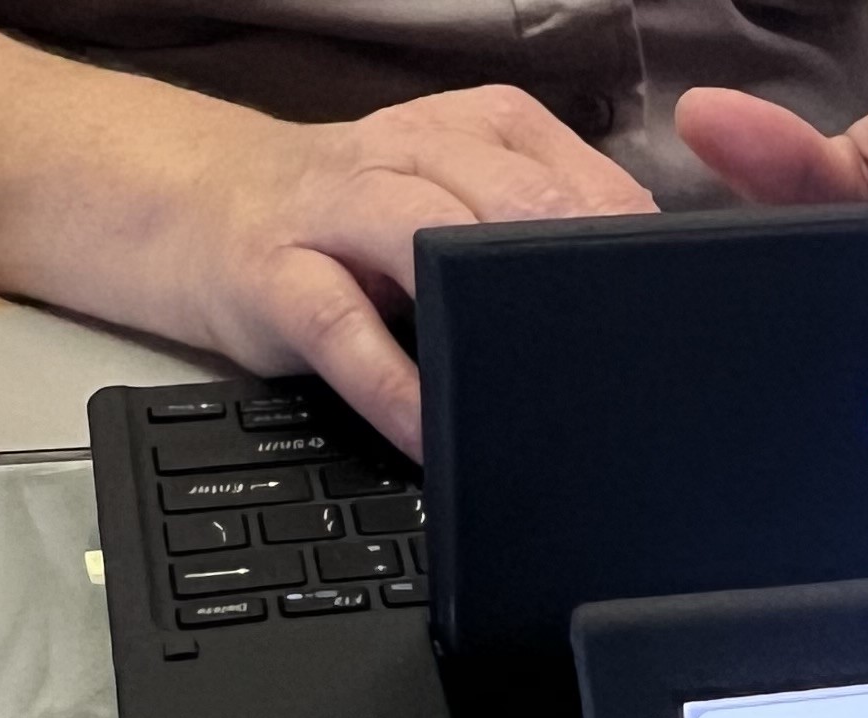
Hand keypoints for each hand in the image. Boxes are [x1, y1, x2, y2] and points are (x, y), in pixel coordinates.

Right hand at [148, 86, 655, 456]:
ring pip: (424, 236)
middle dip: (570, 274)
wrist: (203, 208)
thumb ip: (545, 234)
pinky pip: (343, 332)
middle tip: (621, 359)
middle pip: (513, 201)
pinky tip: (433, 433)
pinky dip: (395, 388)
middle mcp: (411, 154)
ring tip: (538, 386)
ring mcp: (338, 210)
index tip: (665, 321)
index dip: (626, 253)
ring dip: (486, 312)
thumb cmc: (358, 226)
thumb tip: (651, 305)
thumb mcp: (459, 202)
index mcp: (478, 133)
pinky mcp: (278, 276)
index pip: (577, 180)